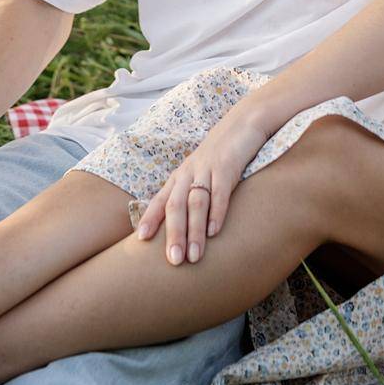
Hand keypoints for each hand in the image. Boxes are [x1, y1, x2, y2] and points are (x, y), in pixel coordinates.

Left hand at [134, 114, 266, 267]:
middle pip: (176, 205)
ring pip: (196, 203)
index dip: (150, 218)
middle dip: (173, 234)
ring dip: (194, 231)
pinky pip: (220, 191)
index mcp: (181, 176)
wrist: (244, 123)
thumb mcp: (201, 172)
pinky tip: (214, 232)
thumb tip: (184, 227)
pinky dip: (216, 212)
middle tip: (173, 261)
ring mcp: (208, 169)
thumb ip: (191, 195)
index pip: (161, 199)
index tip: (139, 240)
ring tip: (193, 257)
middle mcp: (190, 172)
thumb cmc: (221, 154)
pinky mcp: (228, 166)